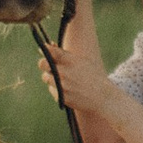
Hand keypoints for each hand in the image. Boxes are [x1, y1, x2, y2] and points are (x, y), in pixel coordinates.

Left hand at [42, 0, 110, 126]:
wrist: (105, 100)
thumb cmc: (95, 77)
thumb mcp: (84, 61)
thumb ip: (68, 53)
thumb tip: (55, 42)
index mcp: (71, 61)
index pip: (50, 52)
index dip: (44, 48)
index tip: (36, 41)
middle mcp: (64, 73)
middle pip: (44, 66)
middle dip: (47, 66)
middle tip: (57, 68)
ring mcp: (63, 87)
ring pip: (47, 79)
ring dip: (53, 80)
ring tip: (68, 82)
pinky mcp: (62, 98)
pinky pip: (52, 91)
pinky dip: (57, 91)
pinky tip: (69, 92)